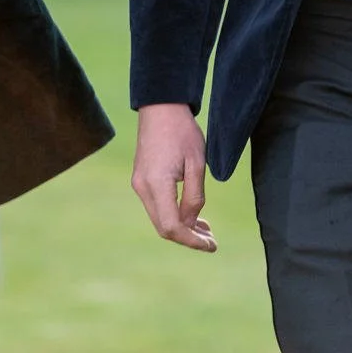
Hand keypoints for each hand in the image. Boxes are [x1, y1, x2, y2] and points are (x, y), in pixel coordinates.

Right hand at [131, 103, 216, 251]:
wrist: (161, 107)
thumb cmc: (182, 132)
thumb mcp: (197, 163)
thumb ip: (195, 196)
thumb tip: (191, 222)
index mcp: (157, 184)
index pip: (172, 226)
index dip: (192, 241)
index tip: (211, 245)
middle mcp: (143, 188)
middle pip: (164, 227)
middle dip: (188, 238)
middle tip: (212, 241)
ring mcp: (139, 184)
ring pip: (160, 218)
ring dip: (183, 227)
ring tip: (206, 229)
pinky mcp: (141, 180)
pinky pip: (157, 206)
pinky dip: (174, 215)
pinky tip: (193, 216)